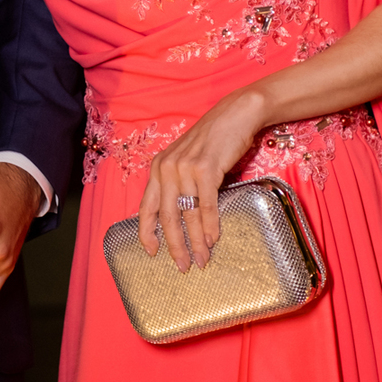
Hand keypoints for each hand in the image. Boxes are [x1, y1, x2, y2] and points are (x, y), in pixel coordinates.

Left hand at [138, 88, 264, 270]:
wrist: (235, 115)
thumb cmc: (212, 141)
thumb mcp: (186, 161)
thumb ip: (178, 185)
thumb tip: (181, 220)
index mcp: (158, 168)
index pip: (147, 206)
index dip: (147, 232)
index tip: (151, 252)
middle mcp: (167, 168)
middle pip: (167, 216)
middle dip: (174, 245)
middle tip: (182, 266)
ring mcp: (185, 168)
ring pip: (187, 214)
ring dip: (196, 241)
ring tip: (201, 259)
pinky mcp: (206, 169)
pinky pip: (206, 205)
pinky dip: (210, 226)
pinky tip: (213, 240)